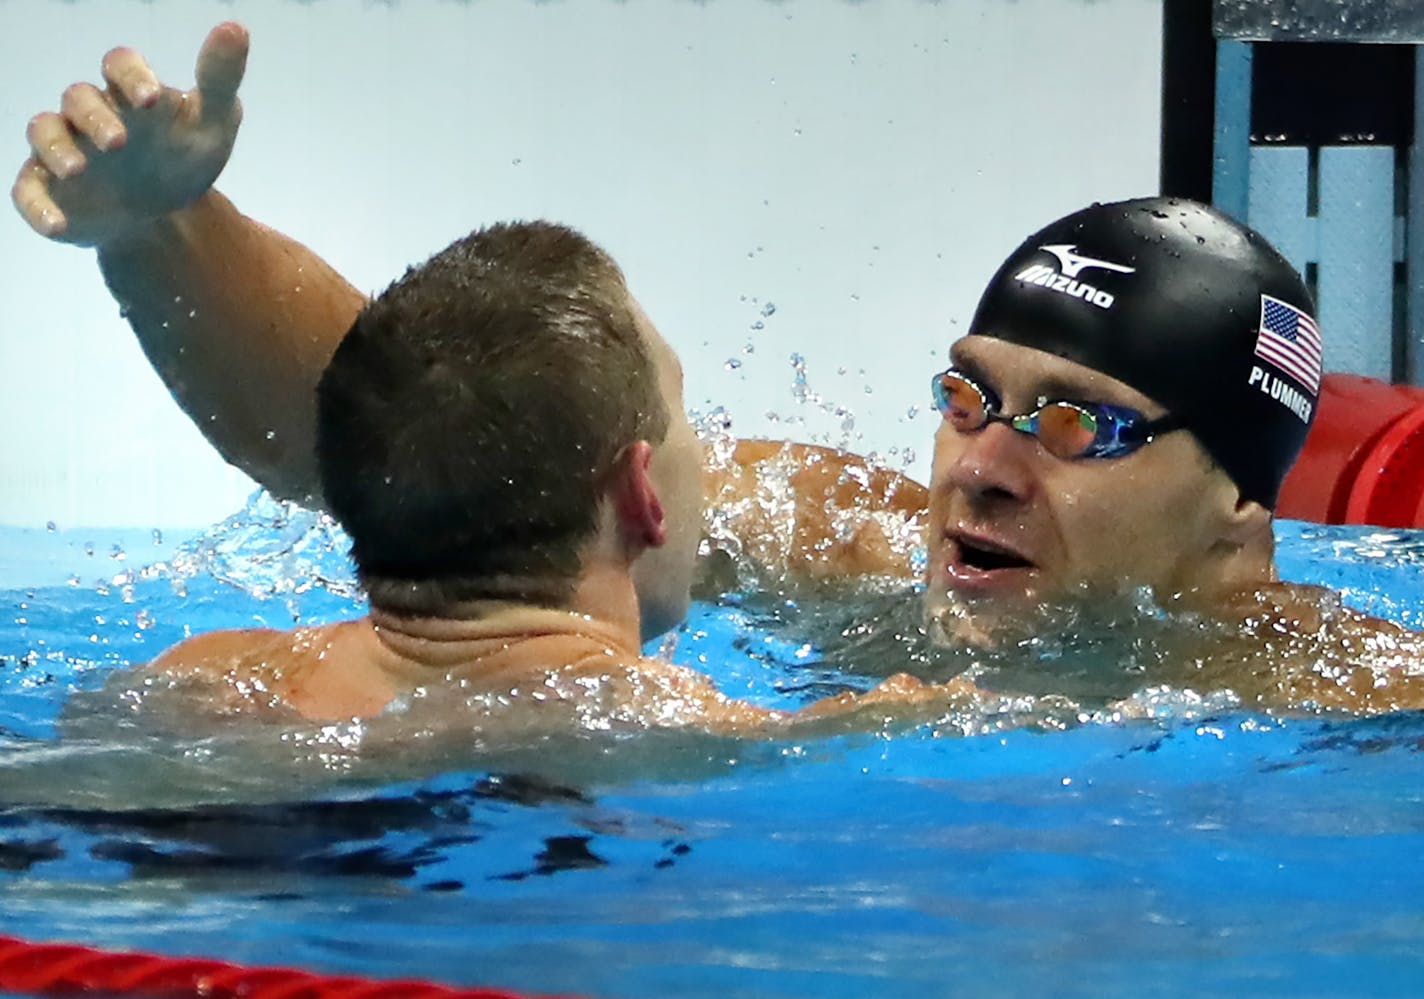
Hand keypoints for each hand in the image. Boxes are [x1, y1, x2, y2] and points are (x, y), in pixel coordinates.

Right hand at [11, 22, 247, 245]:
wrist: (164, 216)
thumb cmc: (183, 157)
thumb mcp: (213, 124)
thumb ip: (219, 79)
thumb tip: (236, 27)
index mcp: (129, 92)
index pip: (119, 64)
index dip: (131, 76)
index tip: (150, 100)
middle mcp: (89, 114)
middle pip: (78, 98)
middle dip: (95, 117)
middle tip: (119, 143)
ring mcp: (64, 149)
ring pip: (43, 132)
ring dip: (57, 149)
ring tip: (79, 170)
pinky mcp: (48, 188)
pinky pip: (27, 191)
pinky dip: (37, 206)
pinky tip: (57, 225)